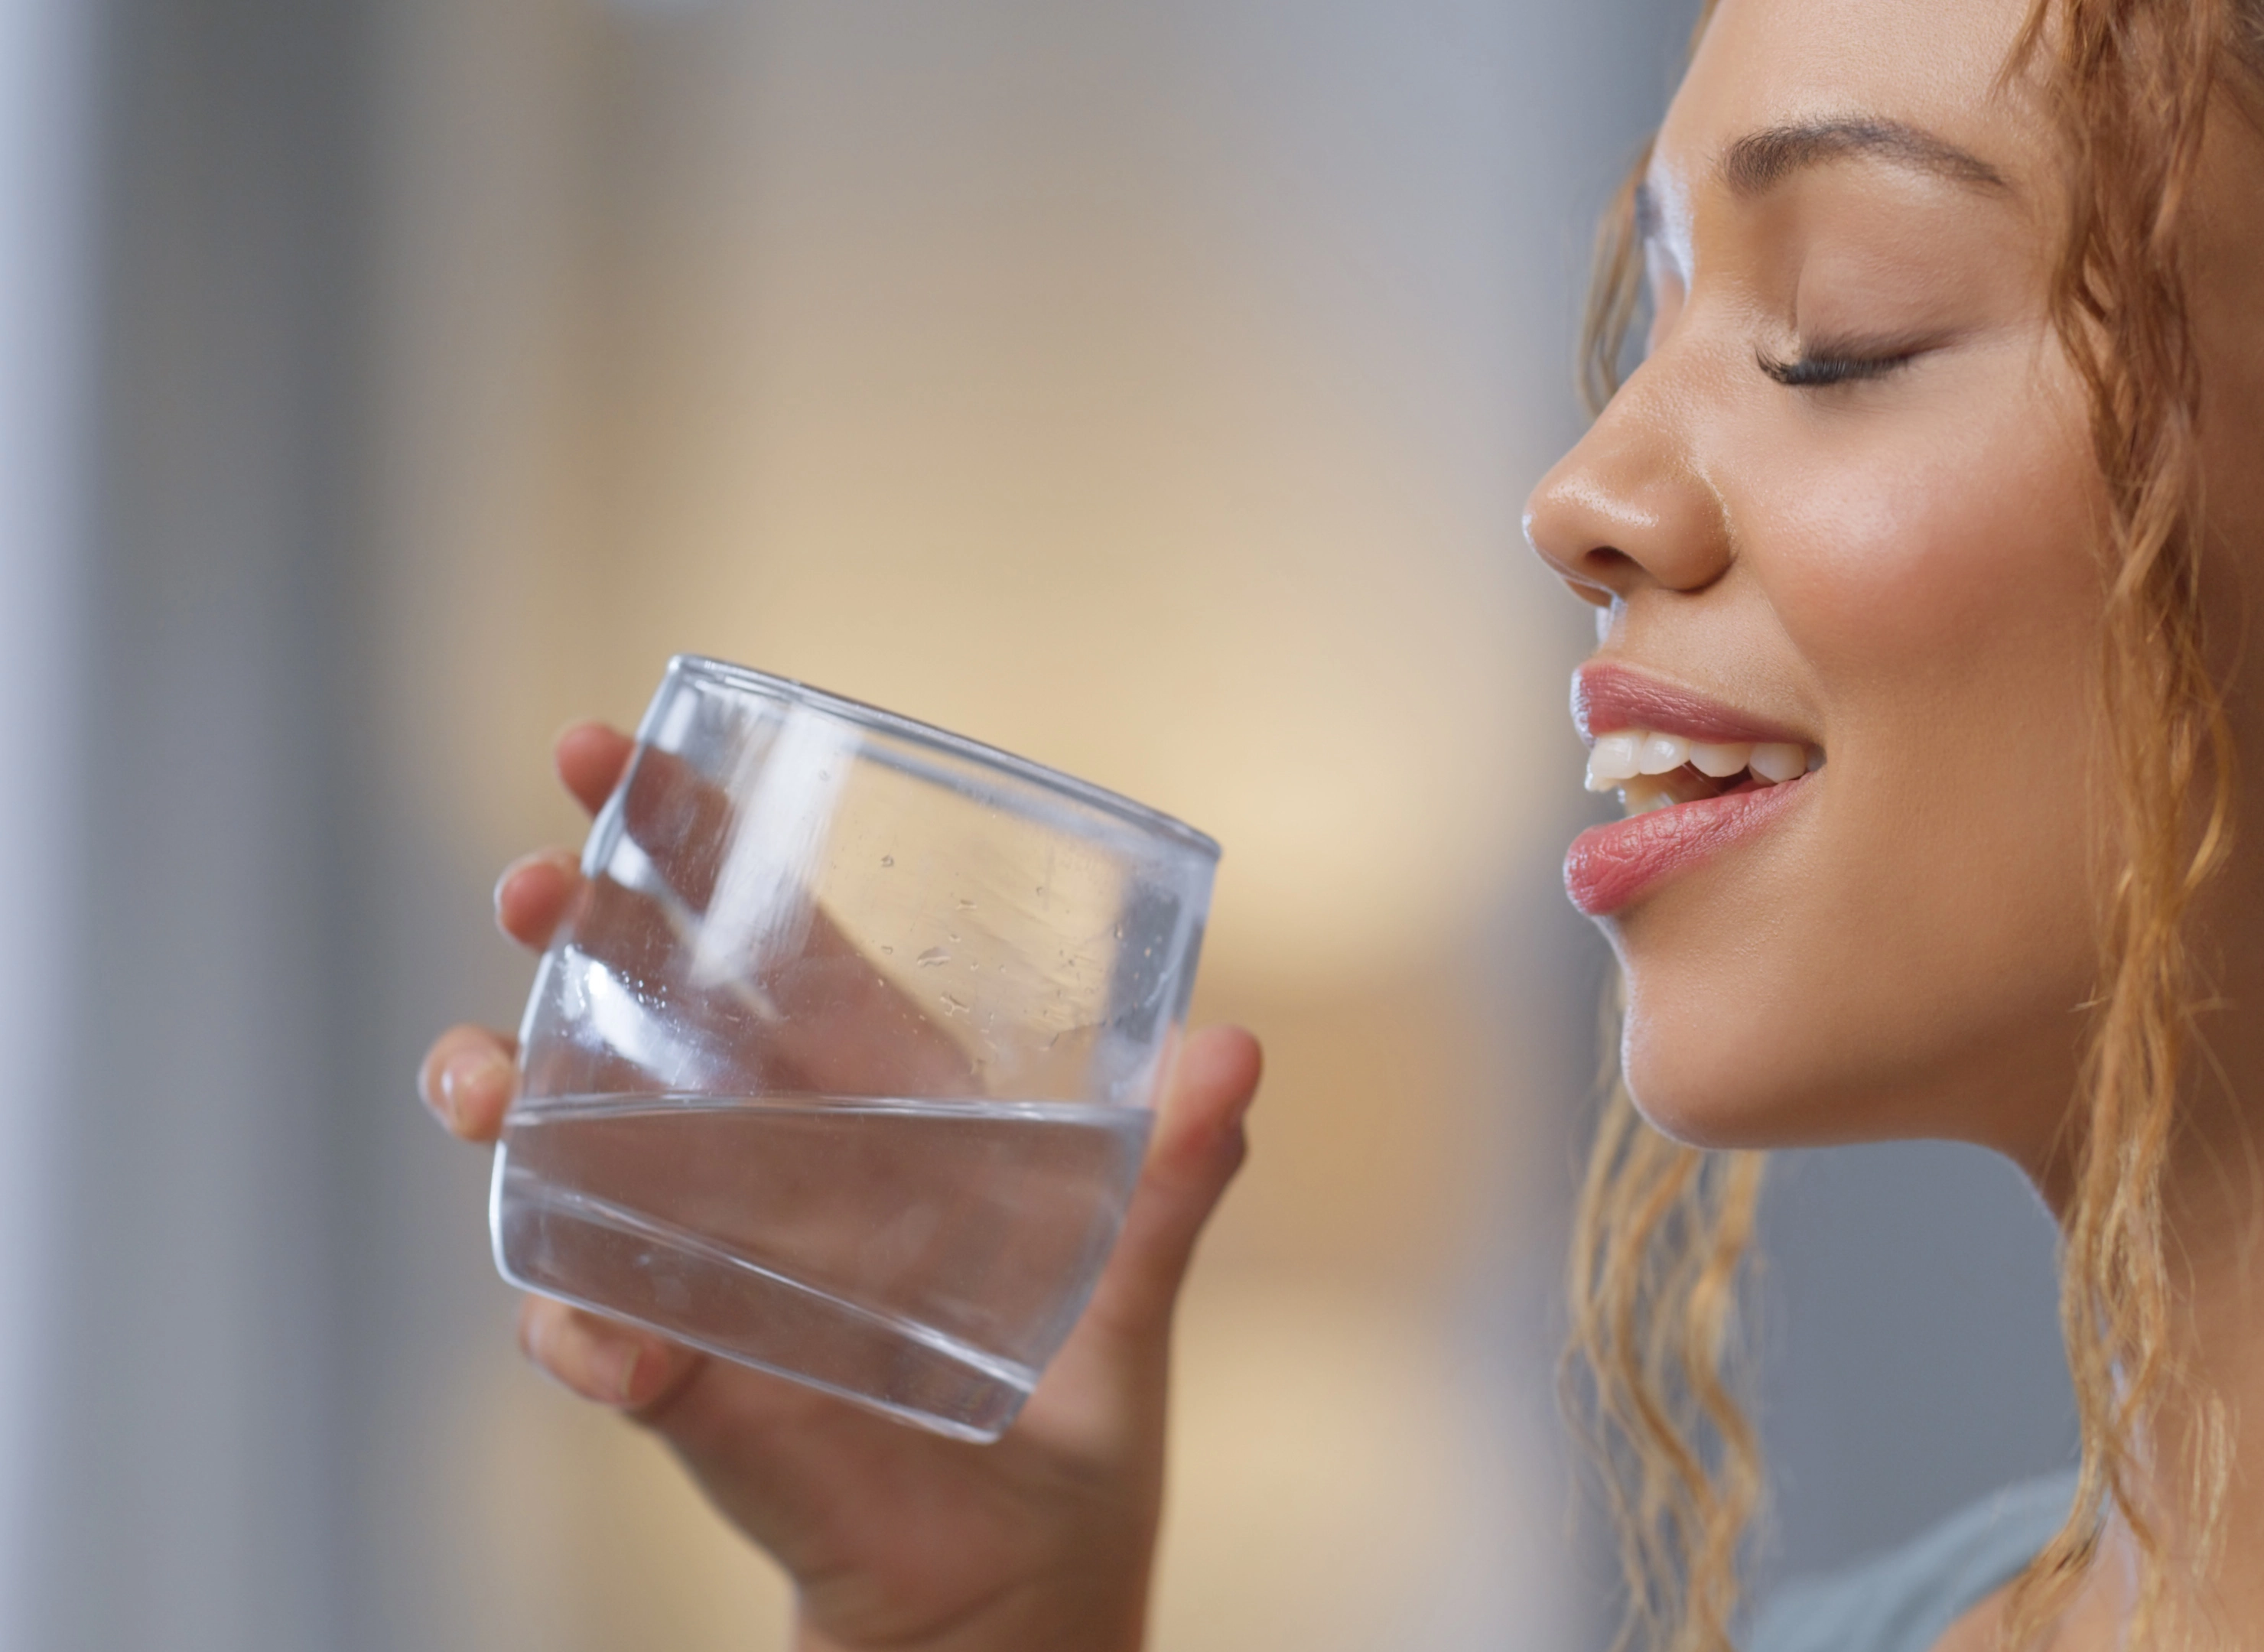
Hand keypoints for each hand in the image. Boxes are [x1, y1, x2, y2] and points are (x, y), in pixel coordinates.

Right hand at [420, 722, 1260, 1651]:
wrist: (1025, 1590)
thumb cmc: (1068, 1425)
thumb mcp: (1128, 1288)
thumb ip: (1173, 1177)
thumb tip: (1235, 1055)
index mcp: (871, 1106)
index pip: (765, 941)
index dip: (685, 843)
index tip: (613, 749)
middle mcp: (768, 1166)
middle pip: (641, 1012)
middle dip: (572, 930)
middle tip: (532, 883)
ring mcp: (709, 1267)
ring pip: (569, 1154)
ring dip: (511, 1100)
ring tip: (489, 1082)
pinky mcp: (691, 1386)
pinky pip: (601, 1342)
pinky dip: (583, 1334)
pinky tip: (596, 1336)